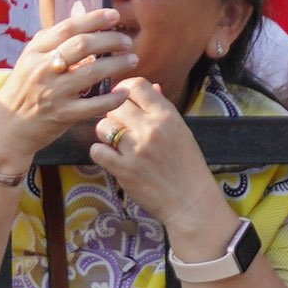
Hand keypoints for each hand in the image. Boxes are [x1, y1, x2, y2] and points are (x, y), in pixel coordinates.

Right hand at [0, 7, 133, 167]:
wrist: (6, 127)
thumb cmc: (22, 91)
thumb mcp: (29, 62)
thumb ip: (51, 45)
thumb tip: (84, 27)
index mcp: (35, 52)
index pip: (67, 28)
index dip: (94, 19)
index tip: (114, 16)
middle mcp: (42, 69)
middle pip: (83, 45)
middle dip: (110, 40)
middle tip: (126, 42)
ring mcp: (52, 92)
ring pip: (92, 72)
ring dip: (117, 64)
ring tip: (131, 60)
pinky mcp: (62, 115)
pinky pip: (94, 105)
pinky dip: (112, 98)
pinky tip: (123, 92)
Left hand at [86, 78, 227, 240]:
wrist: (191, 201)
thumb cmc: (187, 165)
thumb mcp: (181, 131)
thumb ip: (163, 109)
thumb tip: (152, 87)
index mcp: (167, 116)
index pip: (136, 85)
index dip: (124, 89)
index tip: (123, 100)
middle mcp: (151, 129)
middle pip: (115, 105)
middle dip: (114, 113)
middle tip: (121, 126)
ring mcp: (136, 149)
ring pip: (103, 126)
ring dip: (106, 133)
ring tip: (116, 142)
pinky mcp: (123, 170)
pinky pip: (97, 150)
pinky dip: (101, 153)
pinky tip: (111, 157)